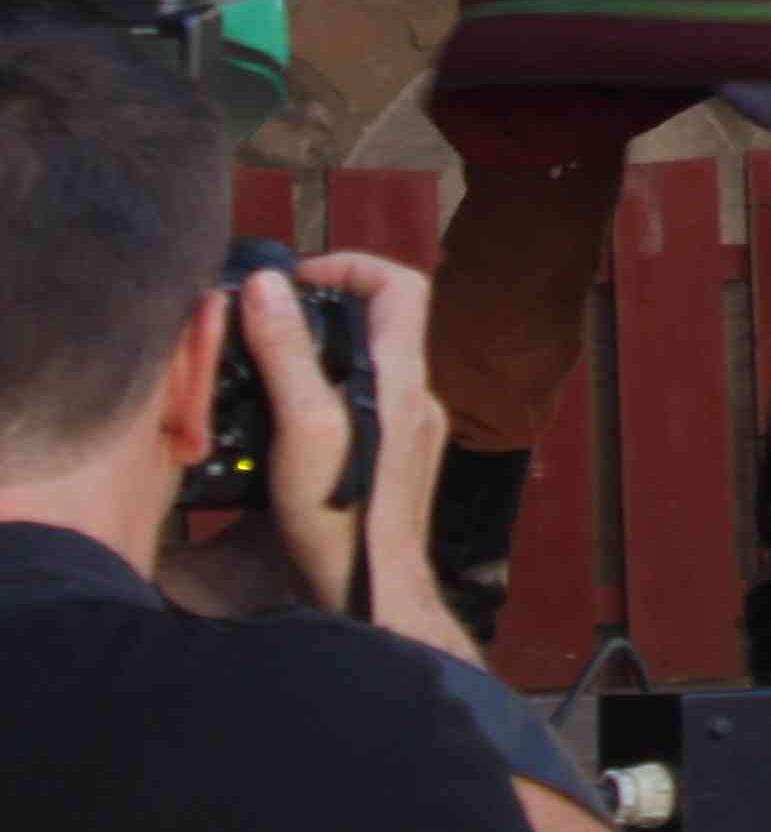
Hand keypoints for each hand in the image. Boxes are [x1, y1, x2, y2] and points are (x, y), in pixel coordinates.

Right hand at [249, 255, 465, 652]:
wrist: (370, 593)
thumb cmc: (340, 513)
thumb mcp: (303, 423)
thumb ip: (287, 352)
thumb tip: (268, 284)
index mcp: (402, 377)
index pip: (401, 285)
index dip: (352, 265)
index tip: (296, 279)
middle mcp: (416, 398)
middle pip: (382, 324)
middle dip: (325, 311)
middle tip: (266, 323)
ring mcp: (411, 432)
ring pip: (369, 368)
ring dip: (320, 355)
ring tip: (265, 370)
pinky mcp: (395, 464)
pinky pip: (364, 407)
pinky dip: (325, 396)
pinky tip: (283, 423)